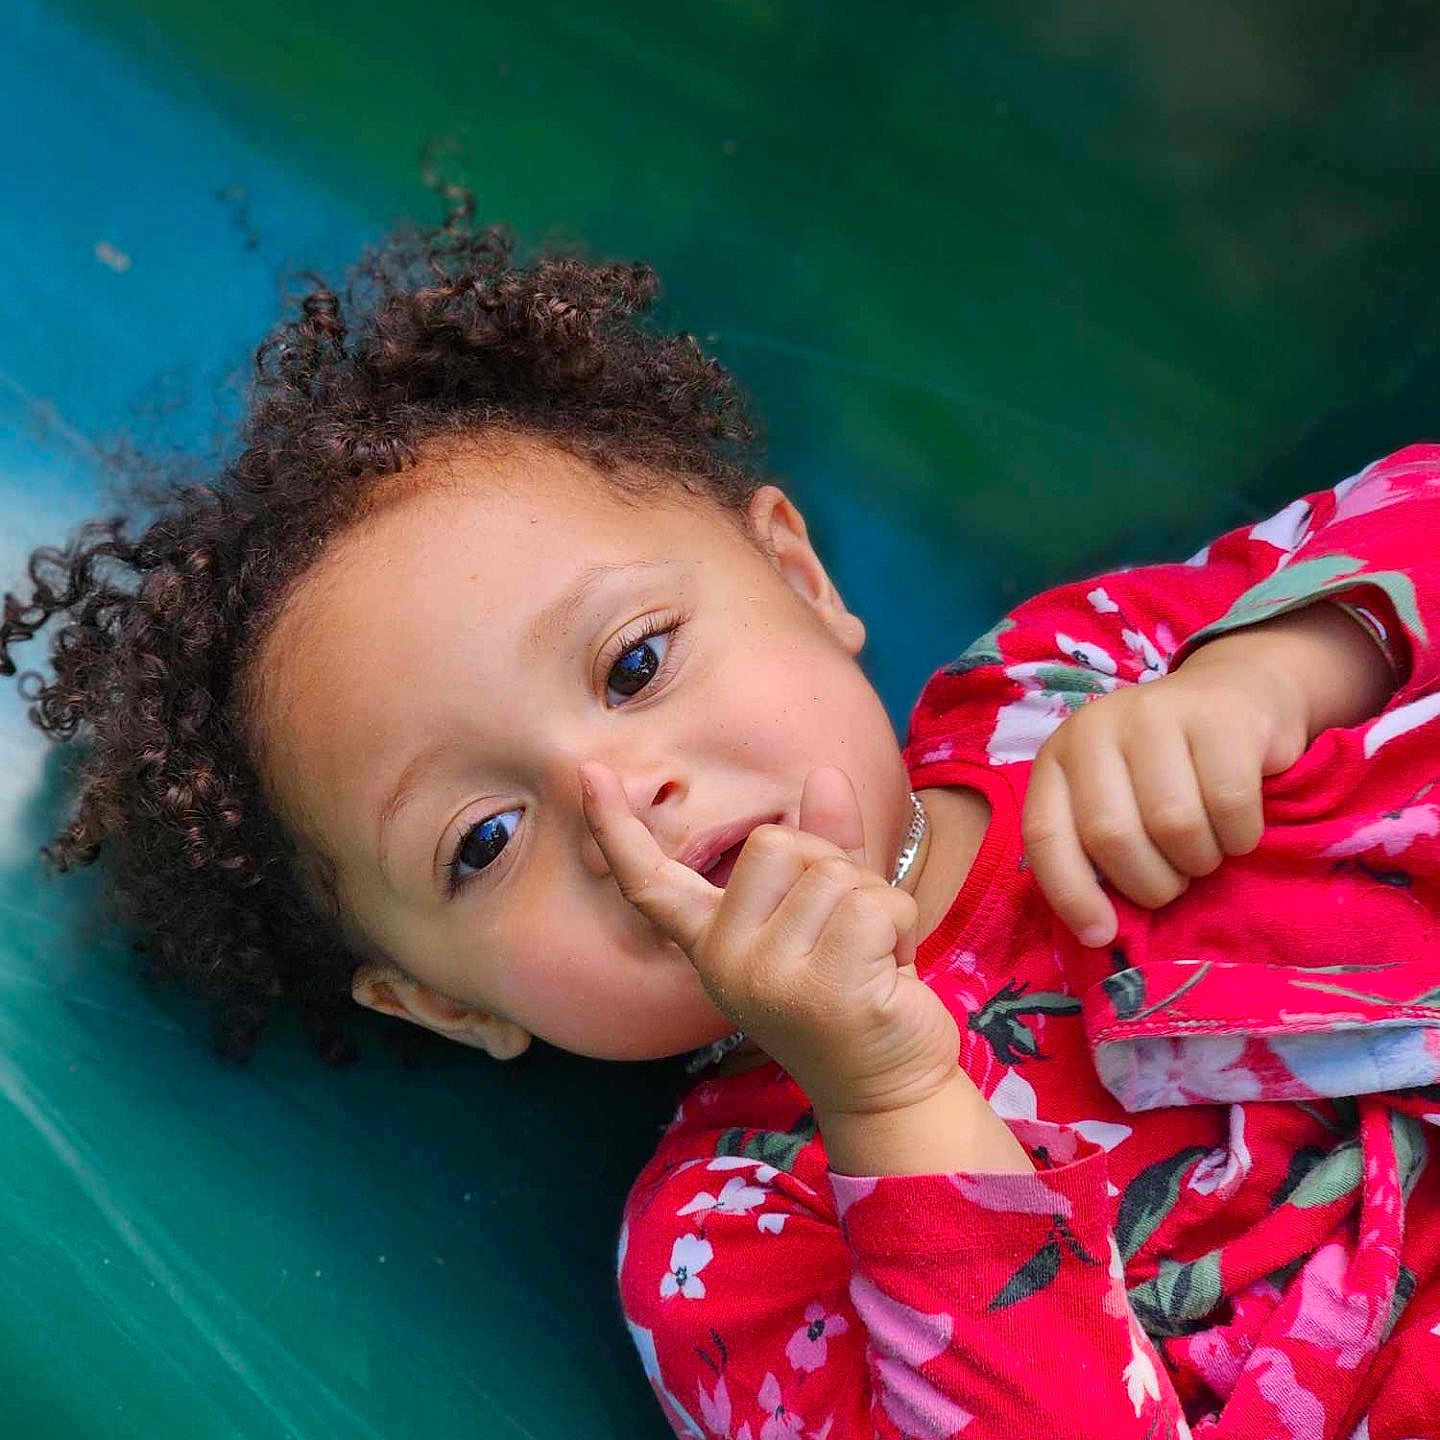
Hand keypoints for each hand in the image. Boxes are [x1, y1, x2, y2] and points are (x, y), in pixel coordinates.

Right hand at [580, 762, 960, 1116]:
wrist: (890, 1091)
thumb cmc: (858, 996)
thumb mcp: (829, 915)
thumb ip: (823, 844)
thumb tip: (825, 774)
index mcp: (715, 943)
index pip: (653, 882)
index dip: (617, 827)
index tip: (588, 774)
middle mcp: (726, 961)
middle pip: (775, 843)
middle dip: (831, 868)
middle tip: (847, 933)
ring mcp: (769, 977)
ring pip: (832, 872)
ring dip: (875, 903)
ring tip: (872, 958)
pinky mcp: (823, 988)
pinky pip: (874, 903)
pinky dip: (900, 924)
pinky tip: (890, 971)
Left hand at [1022, 638, 1310, 947]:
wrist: (1232, 695)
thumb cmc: (1166, 769)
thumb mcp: (1113, 797)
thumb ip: (1093, 846)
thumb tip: (1098, 930)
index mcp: (1058, 757)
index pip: (1045, 834)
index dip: (1070, 893)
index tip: (1102, 934)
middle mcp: (1095, 728)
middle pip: (1112, 836)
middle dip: (1151, 881)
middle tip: (1175, 877)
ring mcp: (1155, 714)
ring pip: (1174, 826)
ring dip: (1200, 860)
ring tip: (1205, 847)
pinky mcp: (1219, 718)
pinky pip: (1230, 805)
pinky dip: (1241, 835)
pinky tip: (1238, 825)